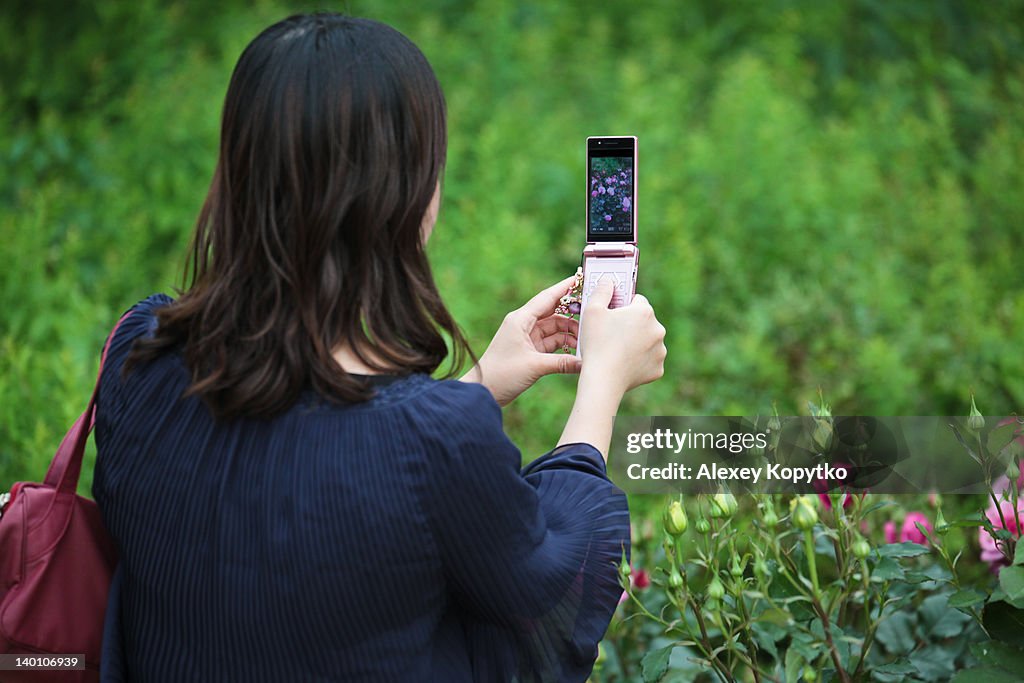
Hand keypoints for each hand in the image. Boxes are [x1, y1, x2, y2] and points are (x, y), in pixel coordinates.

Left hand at [461, 274, 582, 405]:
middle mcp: (524, 324)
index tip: (580, 279)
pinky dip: (563, 345)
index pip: (547, 298)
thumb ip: (562, 363)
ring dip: (569, 333)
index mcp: (521, 319)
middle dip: (572, 313)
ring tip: (587, 339)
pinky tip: (576, 350)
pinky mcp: (529, 350)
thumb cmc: (501, 374)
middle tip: (593, 314)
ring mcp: (527, 337)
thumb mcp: (534, 366)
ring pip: (554, 328)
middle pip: (553, 312)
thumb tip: (585, 363)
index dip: (564, 288)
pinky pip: (551, 342)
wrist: (483, 391)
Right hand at [579, 278, 665, 395]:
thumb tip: (608, 280)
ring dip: (636, 343)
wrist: (603, 380)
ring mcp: (660, 350)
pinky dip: (638, 361)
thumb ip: (602, 290)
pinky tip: (623, 364)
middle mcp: (658, 329)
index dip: (622, 307)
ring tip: (616, 351)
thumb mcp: (592, 310)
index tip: (612, 315)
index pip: (637, 301)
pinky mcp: (658, 369)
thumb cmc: (597, 342)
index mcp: (645, 311)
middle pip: (643, 321)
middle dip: (630, 325)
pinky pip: (648, 360)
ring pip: (647, 341)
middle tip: (611, 335)